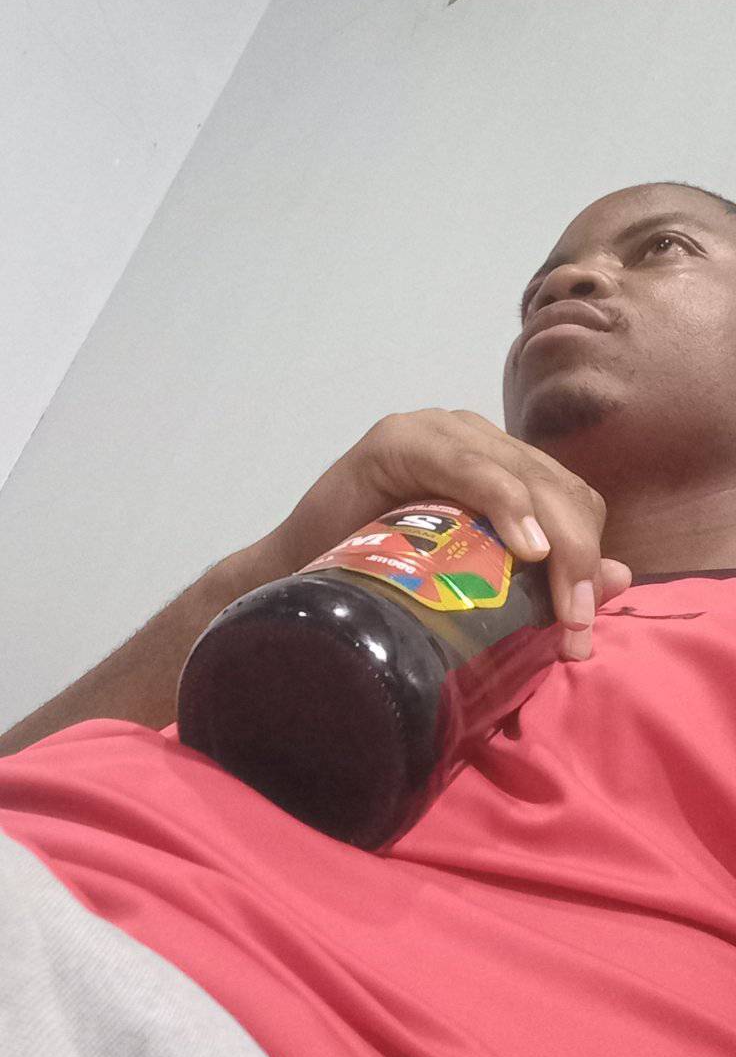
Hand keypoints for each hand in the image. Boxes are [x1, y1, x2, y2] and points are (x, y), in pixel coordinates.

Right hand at [270, 409, 632, 660]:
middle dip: (578, 559)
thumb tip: (621, 577)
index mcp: (497, 462)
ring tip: (561, 605)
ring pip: (528, 477)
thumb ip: (540, 573)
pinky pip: (472, 467)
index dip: (588, 557)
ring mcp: (436, 429)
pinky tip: (526, 546)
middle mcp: (472, 434)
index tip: (585, 626)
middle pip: (559, 487)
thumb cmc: (379, 587)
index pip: (571, 498)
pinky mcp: (400, 439)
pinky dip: (507, 505)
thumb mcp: (473, 580)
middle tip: (577, 627)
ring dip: (555, 542)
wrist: (292, 591)